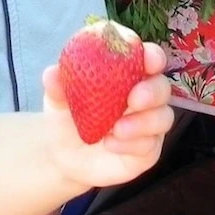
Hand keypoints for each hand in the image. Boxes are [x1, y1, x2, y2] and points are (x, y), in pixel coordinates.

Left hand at [41, 42, 174, 189]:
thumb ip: (57, 88)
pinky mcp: (148, 149)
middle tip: (134, 98)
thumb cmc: (67, 120)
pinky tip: (111, 145)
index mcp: (127, 75)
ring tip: (117, 129)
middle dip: (152, 90)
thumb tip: (51, 74)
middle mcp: (144, 97)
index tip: (147, 58)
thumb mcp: (58, 103)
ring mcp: (149, 124)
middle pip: (162, 87)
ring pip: (163, 117)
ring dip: (143, 122)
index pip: (148, 59)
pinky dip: (132, 144)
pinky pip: (150, 144)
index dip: (152, 56)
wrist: (66, 157)